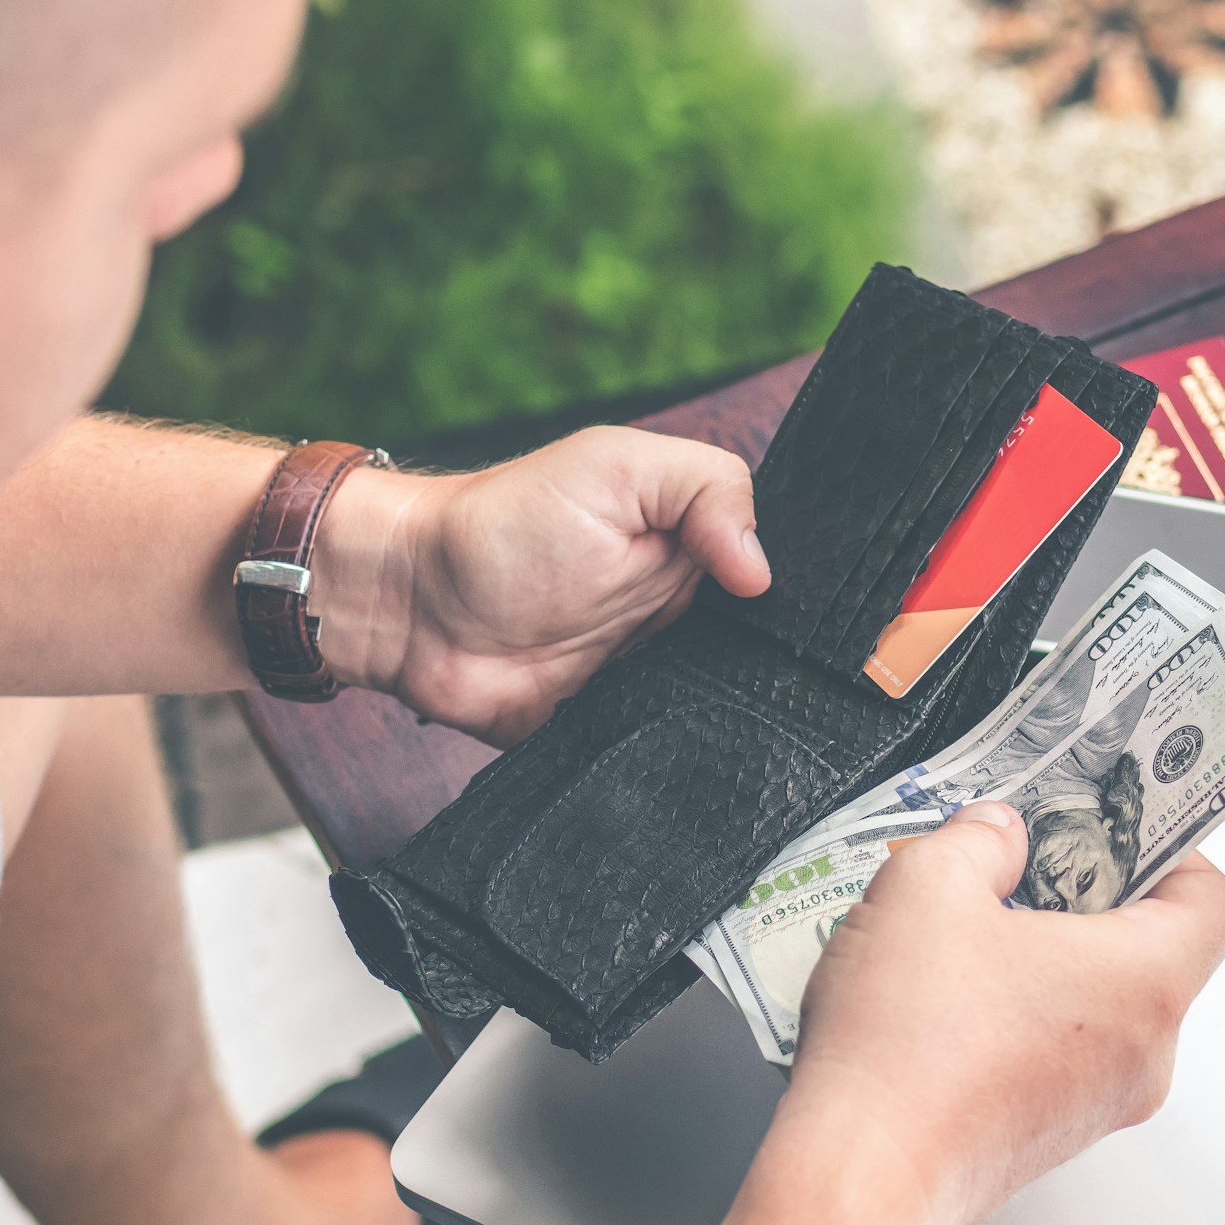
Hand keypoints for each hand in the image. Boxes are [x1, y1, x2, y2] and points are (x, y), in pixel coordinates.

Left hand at [311, 427, 768, 742]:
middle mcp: (683, 616)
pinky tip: (696, 754)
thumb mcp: (616, 467)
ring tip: (741, 713)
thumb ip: (706, 490)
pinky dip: (679, 757)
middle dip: (776, 667)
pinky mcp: (616, 732)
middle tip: (779, 673)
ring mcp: (651, 677)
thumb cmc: (505, 523)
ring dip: (729, 713)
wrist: (412, 604)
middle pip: (761, 653)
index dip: (796, 598)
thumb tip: (763, 573)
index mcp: (695, 547)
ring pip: (724, 709)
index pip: (776, 578)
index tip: (812, 619)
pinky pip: (666, 755)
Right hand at [776, 802, 1224, 1224]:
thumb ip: (978, 839)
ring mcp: (1096, 1104)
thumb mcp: (927, 885)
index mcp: (1143, 983)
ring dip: (1047, 958)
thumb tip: (997, 833)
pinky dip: (1021, 1013)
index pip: (1212, 902)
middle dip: (1090, 898)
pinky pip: (1059, 1052)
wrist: (858, 1177)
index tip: (1123, 825)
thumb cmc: (906, 1051)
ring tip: (968, 928)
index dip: (1175, 850)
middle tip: (1030, 861)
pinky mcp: (1046, 1135)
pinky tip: (945, 994)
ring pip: (1100, 1006)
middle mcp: (1140, 1054)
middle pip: (1153, 952)